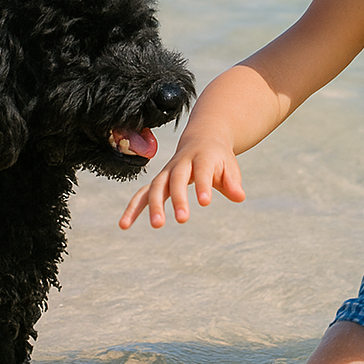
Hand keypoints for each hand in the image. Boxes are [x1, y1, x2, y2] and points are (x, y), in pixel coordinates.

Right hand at [118, 137, 245, 229]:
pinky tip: (124, 225)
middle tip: (183, 219)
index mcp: (202, 156)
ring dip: (155, 204)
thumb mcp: (230, 167)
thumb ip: (233, 182)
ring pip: (157, 185)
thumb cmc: (219, 158)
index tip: (205, 202)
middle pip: (177, 178)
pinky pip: (143, 193)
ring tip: (157, 225)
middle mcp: (182, 162)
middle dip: (178, 198)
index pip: (202, 170)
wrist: (203, 138)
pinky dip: (133, 207)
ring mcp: (168, 171)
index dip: (203, 184)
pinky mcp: (159, 181)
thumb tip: (239, 196)